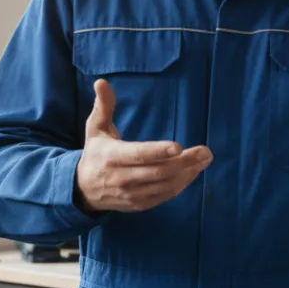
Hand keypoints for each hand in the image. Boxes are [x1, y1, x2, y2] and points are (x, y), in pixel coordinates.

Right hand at [74, 79, 212, 212]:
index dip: (158, 151)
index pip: (138, 155)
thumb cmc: (95, 153)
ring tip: (204, 160)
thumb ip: (103, 106)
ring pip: (164, 186)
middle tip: (205, 152)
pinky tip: (193, 172)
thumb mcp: (95, 129)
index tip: (178, 146)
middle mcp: (121, 178)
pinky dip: (181, 185)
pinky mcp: (139, 205)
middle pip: (158, 171)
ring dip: (188, 174)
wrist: (83, 190)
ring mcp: (131, 194)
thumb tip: (101, 82)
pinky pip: (164, 196)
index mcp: (111, 157)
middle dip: (184, 162)